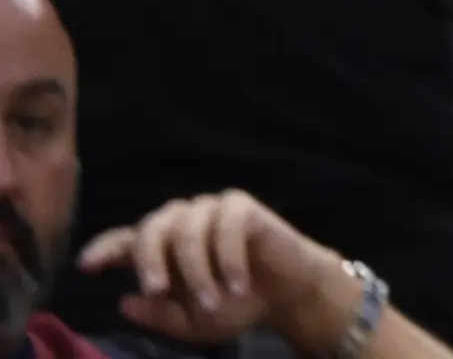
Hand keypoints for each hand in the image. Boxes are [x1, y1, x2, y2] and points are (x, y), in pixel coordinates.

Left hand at [80, 192, 359, 354]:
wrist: (286, 296)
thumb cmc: (235, 306)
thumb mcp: (192, 323)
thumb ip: (159, 315)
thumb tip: (124, 301)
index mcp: (161, 250)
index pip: (123, 240)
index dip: (103, 249)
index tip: (87, 267)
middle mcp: (181, 223)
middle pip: (151, 227)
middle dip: (149, 260)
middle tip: (156, 291)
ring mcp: (211, 210)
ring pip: (187, 231)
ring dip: (197, 271)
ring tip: (213, 302)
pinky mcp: (241, 207)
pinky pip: (226, 226)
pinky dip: (228, 259)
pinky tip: (237, 284)